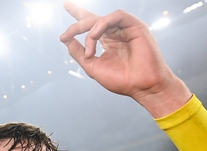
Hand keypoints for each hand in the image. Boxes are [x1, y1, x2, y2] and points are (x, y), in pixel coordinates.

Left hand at [59, 1, 190, 117]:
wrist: (141, 86)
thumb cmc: (122, 80)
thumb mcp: (93, 66)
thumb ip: (79, 53)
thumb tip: (65, 39)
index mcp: (107, 42)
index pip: (91, 24)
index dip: (79, 14)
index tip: (66, 5)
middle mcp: (116, 33)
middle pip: (93, 20)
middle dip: (77, 25)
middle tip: (66, 35)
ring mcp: (125, 29)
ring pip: (102, 19)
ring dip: (90, 30)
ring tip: (89, 44)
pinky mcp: (135, 26)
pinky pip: (116, 16)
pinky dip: (102, 24)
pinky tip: (95, 35)